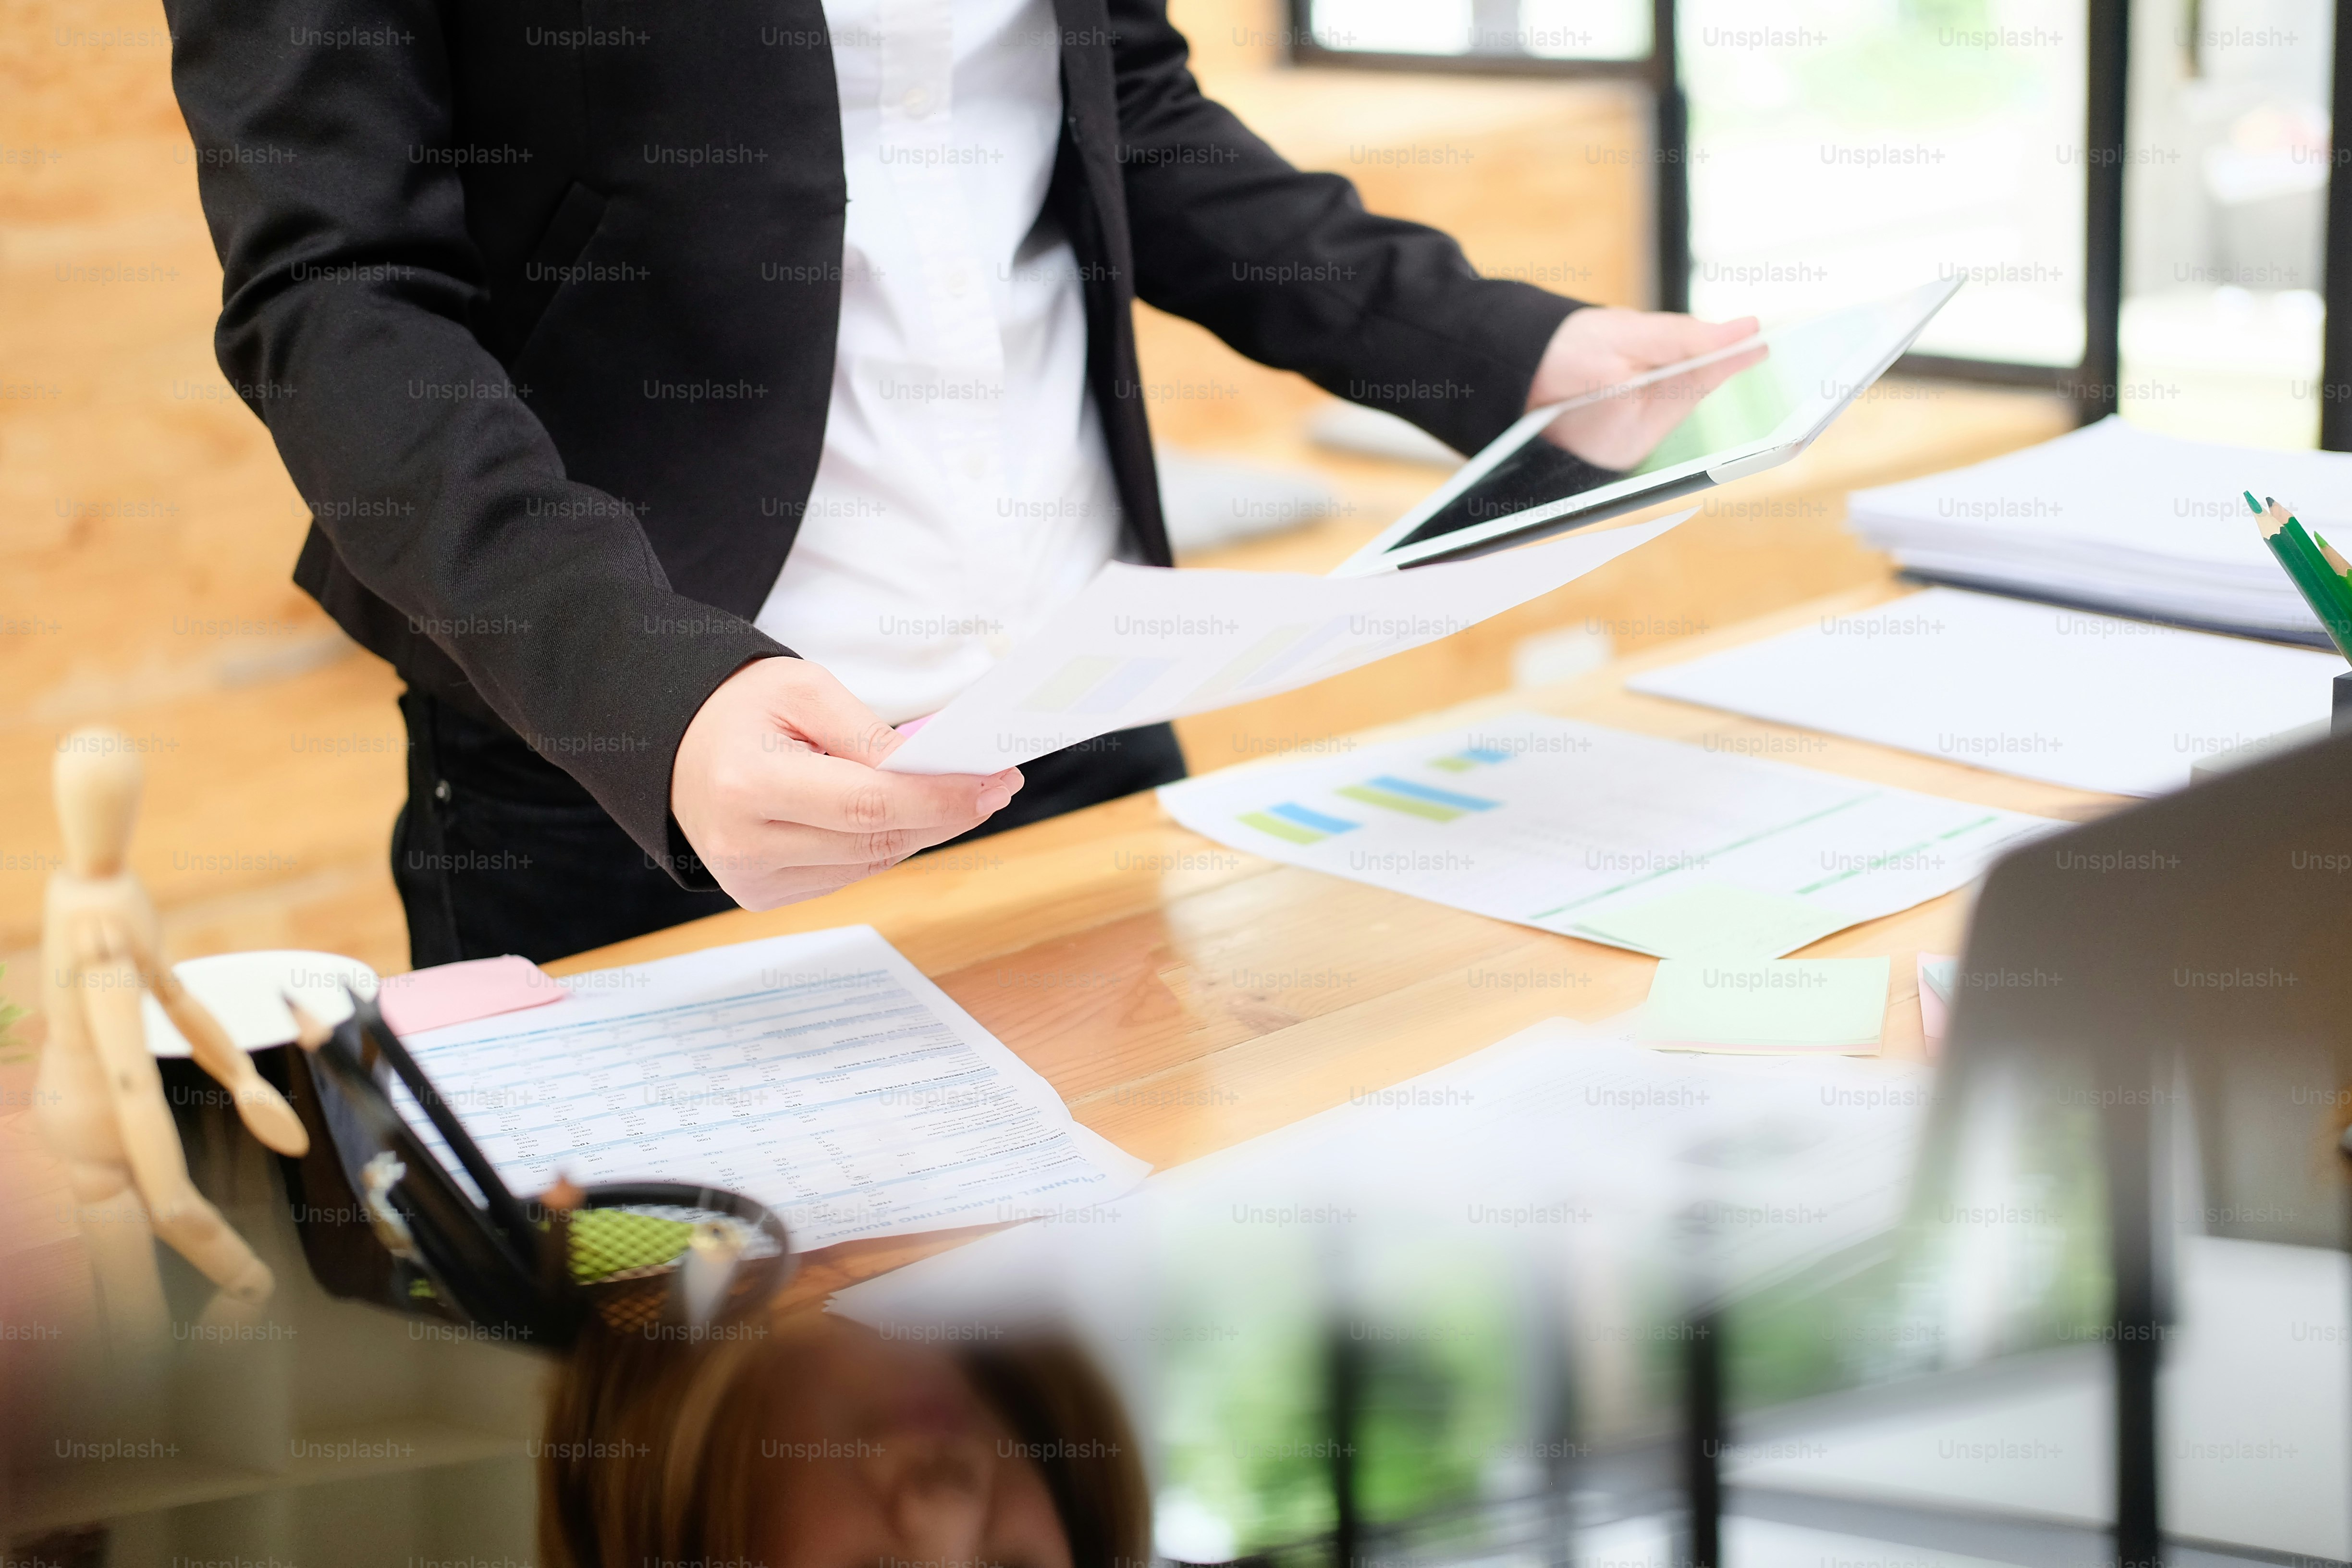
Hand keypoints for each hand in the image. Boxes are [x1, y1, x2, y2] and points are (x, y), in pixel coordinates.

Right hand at [671, 657, 1021, 910]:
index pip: (867, 806)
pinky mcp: (762, 895)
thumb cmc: (739, 706)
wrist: (672, 743)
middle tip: (997, 785)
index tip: (994, 782)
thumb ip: (870, 734)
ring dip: (922, 832)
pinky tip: (907, 817)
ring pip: (870, 864)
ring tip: (963, 795)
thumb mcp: (804, 691)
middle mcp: (745, 847)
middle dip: (945, 814)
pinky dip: (886, 845)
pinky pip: (849, 874)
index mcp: (747, 787)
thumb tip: (937, 769)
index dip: (938, 799)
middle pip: (875, 842)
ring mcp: (751, 880)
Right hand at [1525, 307, 1765, 469]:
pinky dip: (1647, 378)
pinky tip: (1627, 366)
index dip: (1728, 358)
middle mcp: (1628, 453)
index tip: (1760, 339)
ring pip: (1665, 397)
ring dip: (1663, 367)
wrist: (1501, 369)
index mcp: (1631, 436)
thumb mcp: (1622, 336)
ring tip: (1629, 350)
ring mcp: (1617, 450)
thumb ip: (1685, 338)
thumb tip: (1744, 333)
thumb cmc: (1554, 354)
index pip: (1696, 387)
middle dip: (1683, 360)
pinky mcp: (1610, 441)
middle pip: (1681, 394)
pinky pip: (1645, 403)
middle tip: (1685, 335)